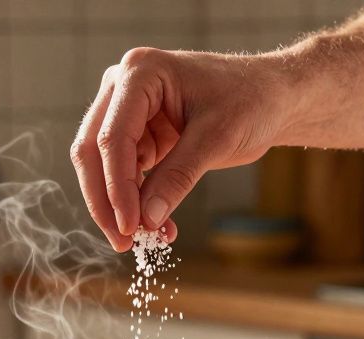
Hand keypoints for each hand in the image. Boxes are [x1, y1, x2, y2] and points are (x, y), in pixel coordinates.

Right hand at [70, 47, 289, 250]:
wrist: (271, 98)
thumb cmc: (250, 101)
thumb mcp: (217, 139)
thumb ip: (178, 177)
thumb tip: (146, 220)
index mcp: (140, 72)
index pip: (113, 137)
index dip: (117, 187)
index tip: (130, 226)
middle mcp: (123, 86)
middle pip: (92, 150)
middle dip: (106, 200)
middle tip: (123, 241)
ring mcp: (126, 110)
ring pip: (101, 166)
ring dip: (119, 206)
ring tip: (147, 238)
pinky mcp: (137, 134)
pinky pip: (124, 173)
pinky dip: (137, 201)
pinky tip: (158, 225)